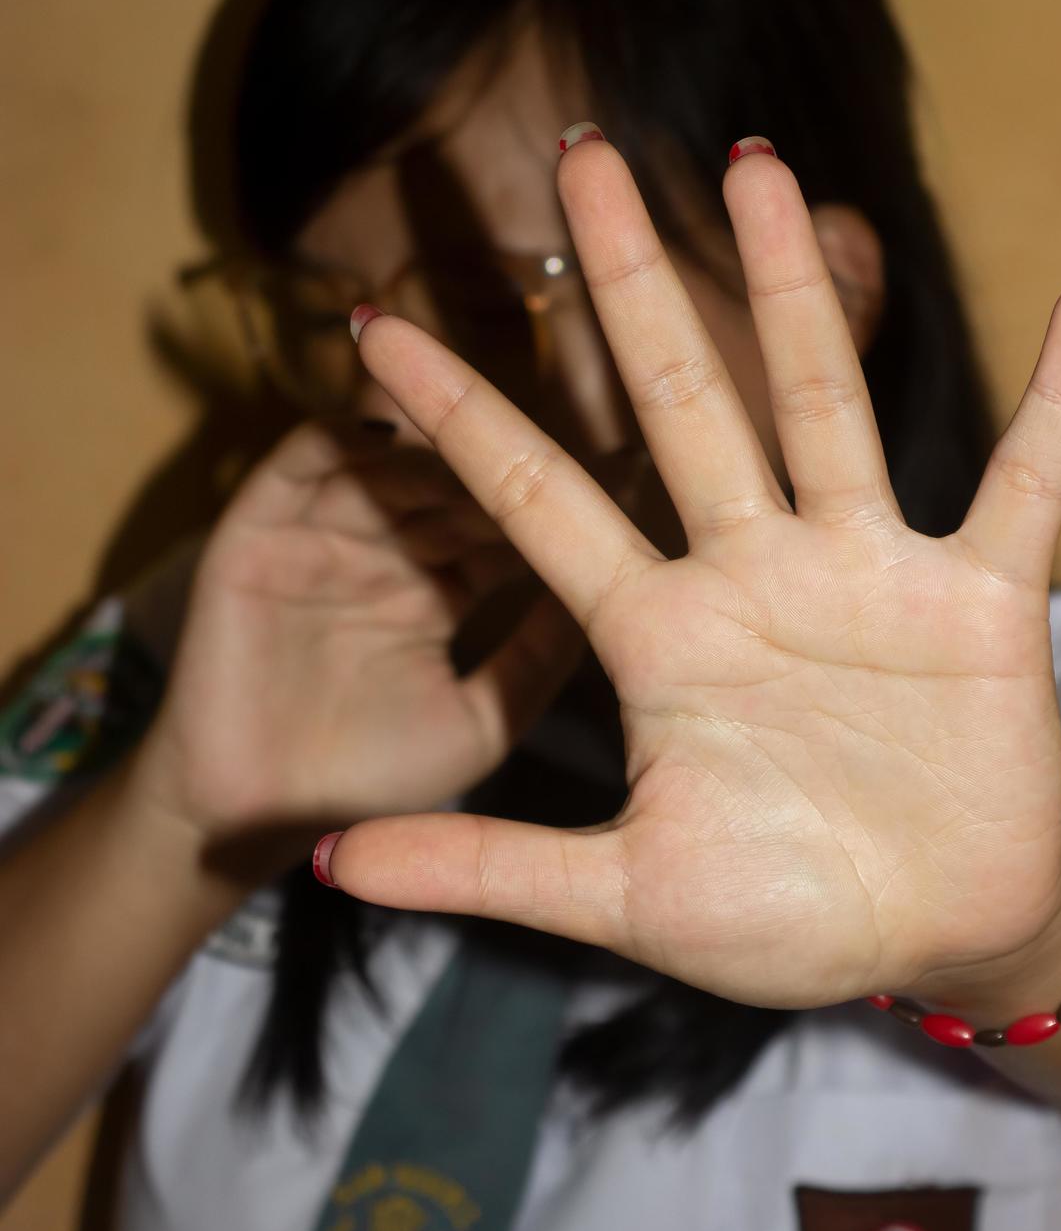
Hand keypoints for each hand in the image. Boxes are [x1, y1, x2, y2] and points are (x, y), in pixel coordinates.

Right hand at [140, 419, 639, 864]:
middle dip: (512, 439)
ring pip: (388, 453)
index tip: (635, 462)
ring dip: (436, 432)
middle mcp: (386, 545)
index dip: (569, 489)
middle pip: (456, 467)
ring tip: (492, 414)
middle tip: (571, 406)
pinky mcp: (257, 531)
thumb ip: (541, 655)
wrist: (255, 824)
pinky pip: (301, 461)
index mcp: (443, 585)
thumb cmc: (372, 779)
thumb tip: (625, 581)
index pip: (513, 515)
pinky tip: (391, 426)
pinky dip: (342, 434)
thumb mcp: (486, 716)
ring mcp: (323, 532)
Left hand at [324, 134, 1060, 1009]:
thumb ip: (490, 866)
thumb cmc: (781, 914)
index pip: (539, 499)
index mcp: (659, 635)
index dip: (458, 417)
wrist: (933, 936)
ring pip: (823, 402)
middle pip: (678, 399)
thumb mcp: (625, 893)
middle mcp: (752, 573)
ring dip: (796, 290)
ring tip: (756, 165)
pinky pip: (1030, 478)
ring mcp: (867, 570)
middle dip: (628, 279)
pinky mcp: (980, 594)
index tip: (371, 328)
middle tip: (576, 150)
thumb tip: (327, 864)